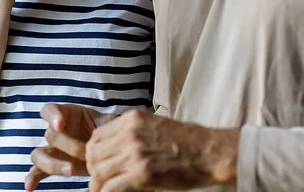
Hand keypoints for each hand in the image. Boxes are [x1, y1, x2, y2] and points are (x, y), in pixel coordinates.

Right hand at [25, 103, 116, 190]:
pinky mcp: (51, 166)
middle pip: (50, 135)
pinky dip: (32, 179)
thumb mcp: (108, 123)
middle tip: (85, 153)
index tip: (60, 125)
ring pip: (39, 155)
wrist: (108, 150)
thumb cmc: (106, 132)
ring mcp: (51, 149)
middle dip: (68, 145)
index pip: (50, 110)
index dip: (52, 116)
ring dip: (53, 164)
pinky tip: (30, 187)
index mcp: (67, 115)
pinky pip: (37, 171)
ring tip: (71, 170)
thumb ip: (107, 123)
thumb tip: (112, 125)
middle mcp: (56, 131)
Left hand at [85, 110, 238, 191]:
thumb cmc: (188, 141)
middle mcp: (130, 133)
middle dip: (93, 169)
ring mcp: (135, 153)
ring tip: (101, 190)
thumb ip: (132, 132)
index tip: (97, 163)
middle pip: (93, 153)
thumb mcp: (155, 125)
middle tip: (98, 181)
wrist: (210, 152)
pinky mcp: (142, 173)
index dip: (93, 153)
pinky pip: (111, 187)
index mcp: (132, 119)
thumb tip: (115, 149)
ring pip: (98, 171)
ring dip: (97, 184)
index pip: (97, 135)